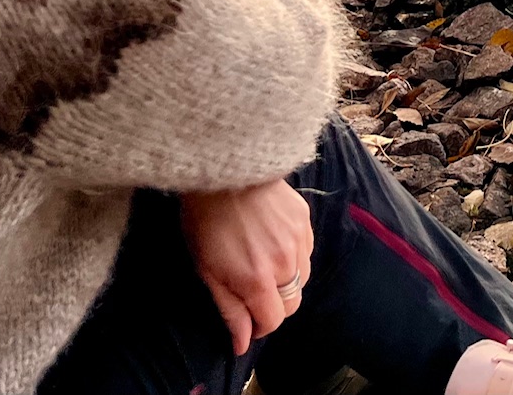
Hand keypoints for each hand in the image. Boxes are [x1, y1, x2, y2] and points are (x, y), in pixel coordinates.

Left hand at [180, 179, 314, 355]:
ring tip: (263, 262)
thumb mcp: (207, 271)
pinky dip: (294, 254)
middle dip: (275, 304)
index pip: (275, 320)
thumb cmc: (205, 221)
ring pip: (302, 276)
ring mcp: (299, 239)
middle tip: (253, 289)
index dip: (260, 325)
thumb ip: (230, 310)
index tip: (248, 317)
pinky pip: (306, 249)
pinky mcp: (305, 218)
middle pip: (293, 302)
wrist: (224, 168)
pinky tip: (273, 240)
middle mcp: (285, 263)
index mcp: (258, 281)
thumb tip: (243, 344)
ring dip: (286, 279)